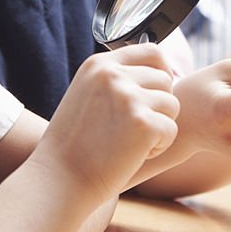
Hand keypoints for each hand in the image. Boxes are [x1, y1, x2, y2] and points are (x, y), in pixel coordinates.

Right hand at [36, 44, 178, 203]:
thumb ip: (115, 80)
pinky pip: (171, 129)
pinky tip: (133, 155)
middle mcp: (113, 75)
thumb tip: (159, 72)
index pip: (152, 51)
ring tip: (131, 142)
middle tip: (136, 129)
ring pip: (171, 104)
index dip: (163, 70)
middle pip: (164, 80)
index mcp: (99, 64)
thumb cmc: (74, 145)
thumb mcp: (86, 95)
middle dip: (158, 105)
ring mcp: (128, 97)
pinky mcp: (143, 123)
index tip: (158, 90)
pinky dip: (159, 146)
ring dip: (159, 125)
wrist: (59, 180)